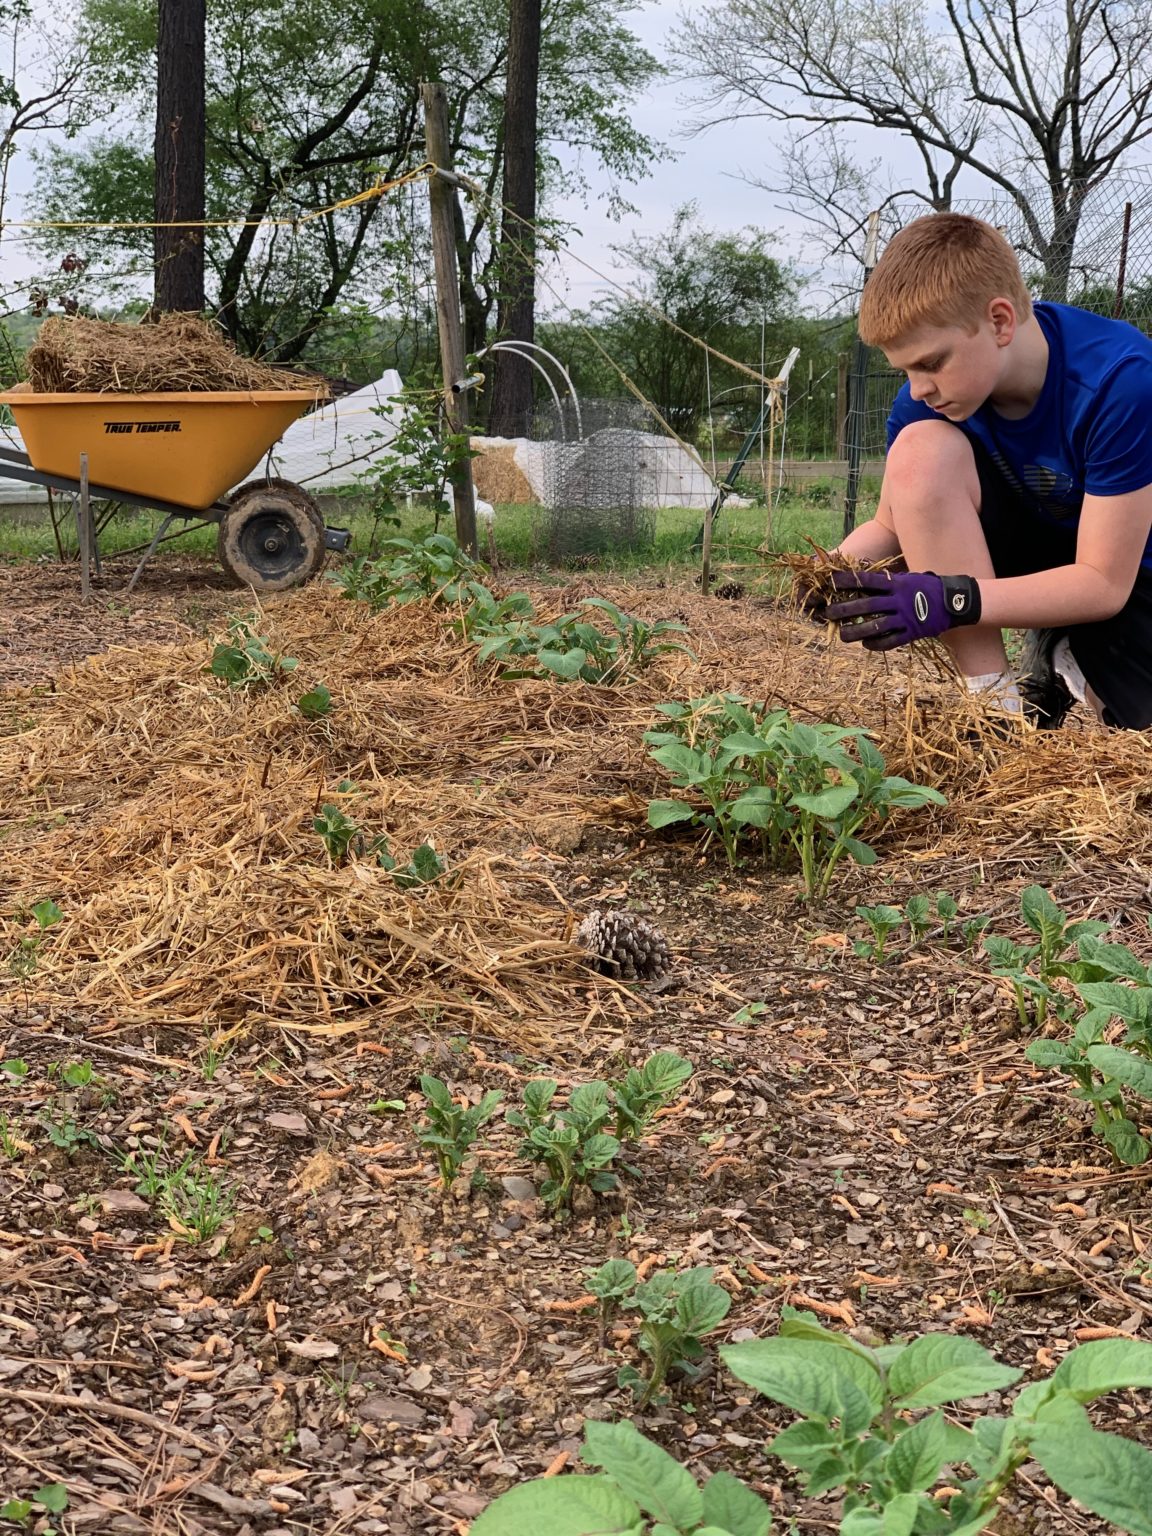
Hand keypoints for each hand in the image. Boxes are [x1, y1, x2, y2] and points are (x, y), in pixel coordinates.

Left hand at [826, 568, 981, 651]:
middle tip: (827, 613)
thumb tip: (864, 579)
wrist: (955, 602)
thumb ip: (888, 581)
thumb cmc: (927, 587)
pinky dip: (876, 643)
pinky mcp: (912, 633)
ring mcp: (905, 617)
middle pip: (867, 605)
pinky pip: (891, 641)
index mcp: (896, 584)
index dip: (848, 581)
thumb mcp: (908, 578)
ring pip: (875, 626)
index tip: (831, 582)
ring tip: (842, 635)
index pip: (867, 581)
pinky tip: (865, 644)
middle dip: (844, 609)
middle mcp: (899, 600)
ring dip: (856, 632)